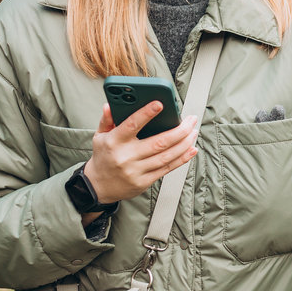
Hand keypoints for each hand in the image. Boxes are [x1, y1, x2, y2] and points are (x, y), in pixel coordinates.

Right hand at [83, 101, 200, 203]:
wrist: (98, 186)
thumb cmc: (103, 157)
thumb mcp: (100, 136)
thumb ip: (107, 120)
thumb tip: (110, 105)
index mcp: (114, 141)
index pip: (132, 125)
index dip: (146, 114)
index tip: (160, 104)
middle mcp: (126, 156)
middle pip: (159, 142)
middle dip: (180, 130)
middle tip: (191, 120)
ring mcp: (136, 171)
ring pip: (167, 155)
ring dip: (185, 143)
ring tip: (193, 131)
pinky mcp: (144, 182)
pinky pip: (167, 168)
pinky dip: (182, 158)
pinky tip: (191, 149)